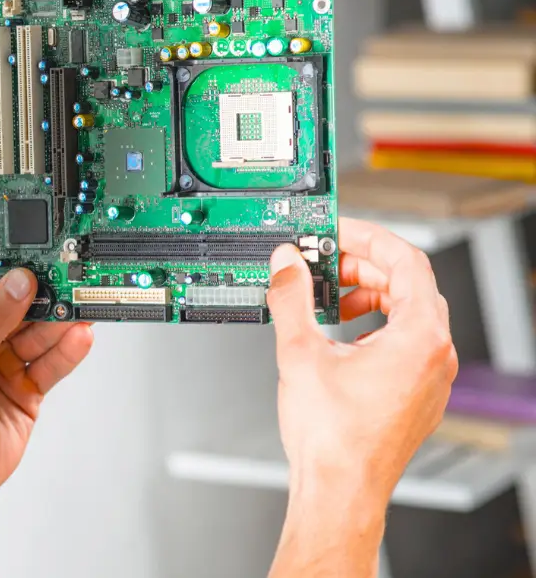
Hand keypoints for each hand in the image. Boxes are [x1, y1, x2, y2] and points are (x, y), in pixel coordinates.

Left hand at [0, 269, 93, 520]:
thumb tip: (18, 284)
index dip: (4, 269)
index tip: (32, 252)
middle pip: (16, 308)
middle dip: (41, 292)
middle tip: (68, 274)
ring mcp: (2, 366)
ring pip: (37, 334)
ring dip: (59, 320)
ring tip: (81, 301)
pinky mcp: (25, 391)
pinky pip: (50, 365)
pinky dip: (66, 352)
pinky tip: (79, 335)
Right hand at [270, 217, 457, 508]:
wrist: (339, 489)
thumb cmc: (332, 436)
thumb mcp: (300, 352)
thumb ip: (291, 298)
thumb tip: (286, 265)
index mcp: (419, 337)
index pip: (406, 261)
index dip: (368, 239)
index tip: (338, 232)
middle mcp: (434, 355)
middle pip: (408, 285)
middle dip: (362, 267)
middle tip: (323, 262)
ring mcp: (430, 377)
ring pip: (407, 314)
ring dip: (367, 296)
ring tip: (327, 299)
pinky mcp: (417, 394)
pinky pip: (405, 342)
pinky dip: (373, 325)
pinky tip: (338, 335)